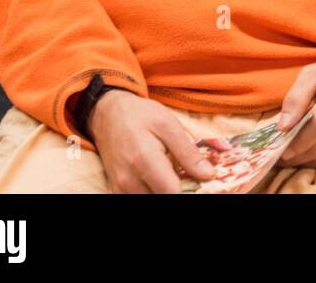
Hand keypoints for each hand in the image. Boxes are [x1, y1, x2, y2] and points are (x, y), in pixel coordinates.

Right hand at [86, 90, 215, 193]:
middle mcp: (128, 179)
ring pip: (150, 200)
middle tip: (188, 176)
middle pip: (162, 198)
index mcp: (144, 160)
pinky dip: (152, 192)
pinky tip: (160, 180)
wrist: (108, 115)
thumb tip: (208, 174)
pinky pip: (138, 199)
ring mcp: (120, 187)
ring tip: (173, 176)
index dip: (191, 190)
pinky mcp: (116, 190)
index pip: (172, 192)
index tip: (202, 182)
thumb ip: (187, 152)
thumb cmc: (141, 116)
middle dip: (179, 190)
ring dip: (165, 191)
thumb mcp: (169, 125)